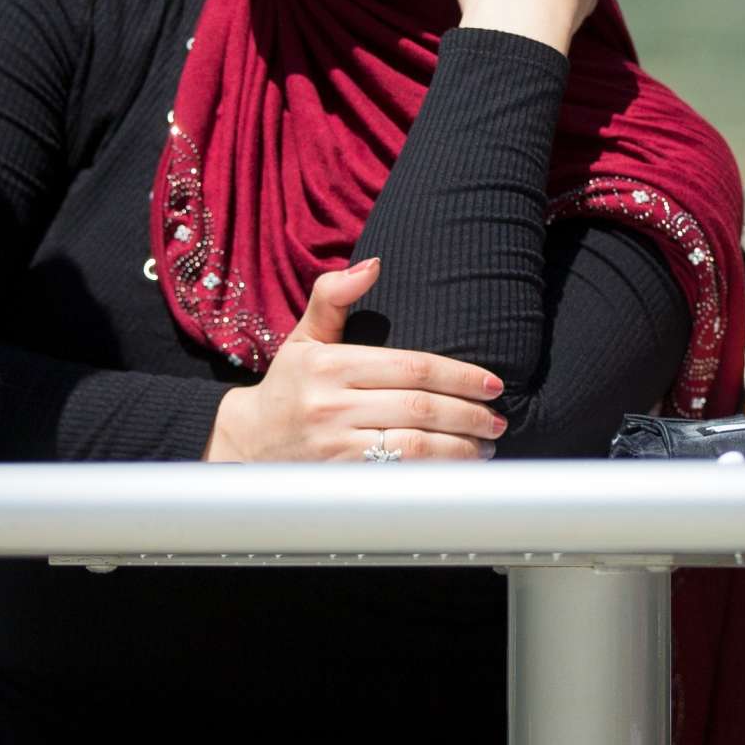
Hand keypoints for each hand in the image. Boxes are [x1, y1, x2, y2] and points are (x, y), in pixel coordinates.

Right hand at [206, 257, 512, 462]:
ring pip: (413, 446)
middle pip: (419, 408)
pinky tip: (457, 470)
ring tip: (485, 446)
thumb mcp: (305, 337)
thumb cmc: (288, 386)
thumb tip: (374, 265)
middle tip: (497, 420)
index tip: (492, 384)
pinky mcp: (338, 479)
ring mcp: (334, 445)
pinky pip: (398, 476)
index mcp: (330, 365)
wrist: (247, 442)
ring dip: (459, 448)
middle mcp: (331, 405)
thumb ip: (333, 296)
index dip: (458, 376)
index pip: (411, 367)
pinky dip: (434, 473)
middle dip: (468, 415)